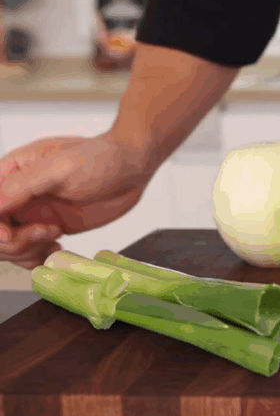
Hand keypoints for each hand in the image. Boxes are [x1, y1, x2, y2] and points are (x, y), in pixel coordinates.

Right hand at [0, 135, 154, 268]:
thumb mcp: (59, 167)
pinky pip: (30, 252)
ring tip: (55, 236)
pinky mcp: (49, 228)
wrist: (132, 168)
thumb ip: (22, 186)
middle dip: (15, 242)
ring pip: (9, 247)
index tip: (11, 234)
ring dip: (28, 251)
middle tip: (48, 232)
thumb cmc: (101, 157)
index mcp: (10, 174)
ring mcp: (32, 214)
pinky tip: (56, 249)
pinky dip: (38, 258)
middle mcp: (16, 197)